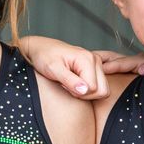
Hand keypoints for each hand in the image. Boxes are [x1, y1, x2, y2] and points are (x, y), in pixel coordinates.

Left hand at [17, 36, 143, 99]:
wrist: (40, 49)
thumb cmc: (44, 57)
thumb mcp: (53, 70)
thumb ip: (70, 81)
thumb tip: (85, 90)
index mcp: (87, 59)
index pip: (93, 89)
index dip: (78, 93)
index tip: (64, 84)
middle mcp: (96, 61)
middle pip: (102, 91)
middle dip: (85, 94)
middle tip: (68, 86)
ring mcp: (97, 64)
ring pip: (103, 91)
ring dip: (86, 93)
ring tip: (70, 84)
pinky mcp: (94, 69)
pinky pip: (100, 87)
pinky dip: (89, 90)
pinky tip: (77, 85)